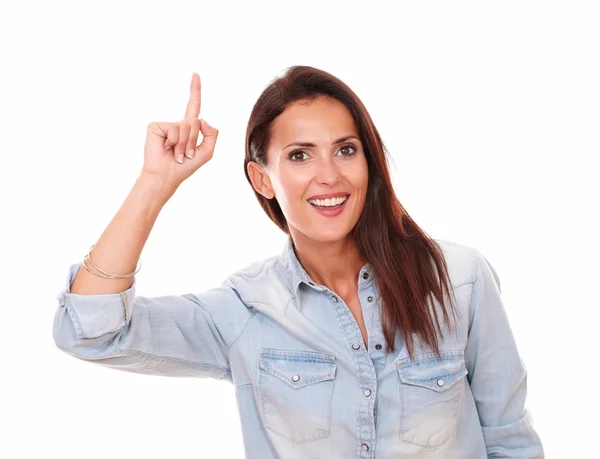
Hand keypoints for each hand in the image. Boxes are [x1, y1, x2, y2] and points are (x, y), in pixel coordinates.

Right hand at [141, 73, 218, 188]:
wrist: (166, 175)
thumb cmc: (185, 166)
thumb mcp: (207, 152)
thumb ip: (212, 134)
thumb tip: (202, 118)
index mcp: (189, 128)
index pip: (194, 106)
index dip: (195, 90)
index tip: (196, 74)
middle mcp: (177, 124)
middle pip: (196, 122)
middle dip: (194, 141)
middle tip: (186, 154)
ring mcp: (166, 124)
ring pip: (186, 126)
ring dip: (184, 144)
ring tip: (177, 154)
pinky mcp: (156, 126)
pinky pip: (174, 129)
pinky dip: (174, 142)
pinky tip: (167, 149)